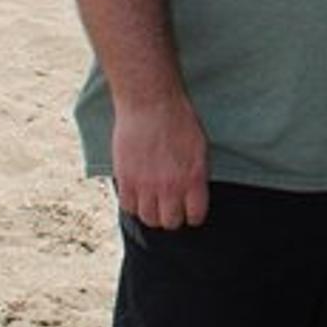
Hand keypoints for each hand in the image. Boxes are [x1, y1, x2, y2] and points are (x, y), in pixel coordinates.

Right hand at [112, 94, 208, 228]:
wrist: (150, 103)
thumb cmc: (180, 120)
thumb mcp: (200, 147)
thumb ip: (197, 175)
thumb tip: (193, 194)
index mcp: (194, 178)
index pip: (195, 216)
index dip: (193, 215)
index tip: (190, 210)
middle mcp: (171, 186)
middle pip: (170, 222)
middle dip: (172, 216)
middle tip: (170, 206)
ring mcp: (146, 185)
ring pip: (148, 218)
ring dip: (152, 212)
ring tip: (153, 200)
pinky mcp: (126, 179)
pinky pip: (128, 207)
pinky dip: (133, 203)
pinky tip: (138, 192)